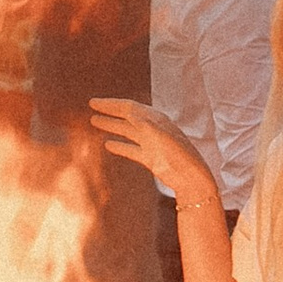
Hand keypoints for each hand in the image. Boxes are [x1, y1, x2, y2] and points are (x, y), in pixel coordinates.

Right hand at [88, 97, 219, 215]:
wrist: (191, 179)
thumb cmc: (178, 157)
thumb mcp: (161, 137)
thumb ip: (145, 124)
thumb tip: (130, 111)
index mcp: (156, 120)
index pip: (129, 107)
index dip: (111, 104)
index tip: (93, 102)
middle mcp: (152, 129)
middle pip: (127, 116)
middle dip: (109, 111)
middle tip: (91, 107)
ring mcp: (151, 143)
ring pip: (127, 131)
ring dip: (112, 126)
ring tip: (95, 122)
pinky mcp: (151, 158)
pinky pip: (131, 149)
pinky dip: (119, 145)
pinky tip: (108, 145)